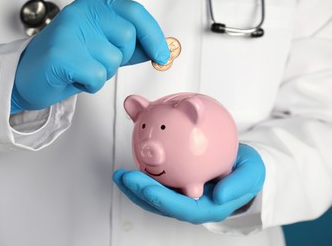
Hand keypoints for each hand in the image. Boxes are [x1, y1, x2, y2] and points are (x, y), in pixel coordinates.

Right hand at [11, 0, 169, 113]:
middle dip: (119, 58)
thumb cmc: (66, 61)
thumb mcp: (102, 49)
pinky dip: (90, 85)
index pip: (135, 14)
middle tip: (96, 61)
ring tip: (81, 69)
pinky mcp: (62, 55)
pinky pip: (97, 76)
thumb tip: (160, 49)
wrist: (27, 76)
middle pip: (127, 38)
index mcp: (92, 7)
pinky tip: (74, 78)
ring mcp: (70, 32)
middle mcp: (81, 14)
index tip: (162, 54)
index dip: (153, 35)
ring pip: (113, 61)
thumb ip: (130, 47)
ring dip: (102, 74)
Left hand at [113, 144, 265, 223]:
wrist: (243, 164)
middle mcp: (191, 204)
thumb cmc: (247, 171)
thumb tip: (220, 195)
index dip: (161, 201)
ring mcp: (181, 196)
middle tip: (124, 177)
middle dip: (140, 194)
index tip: (145, 188)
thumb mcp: (253, 174)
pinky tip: (132, 164)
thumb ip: (240, 184)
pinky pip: (157, 182)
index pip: (181, 208)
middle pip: (161, 204)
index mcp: (208, 207)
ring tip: (119, 175)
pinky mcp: (176, 185)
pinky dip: (143, 176)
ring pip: (154, 196)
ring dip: (135, 187)